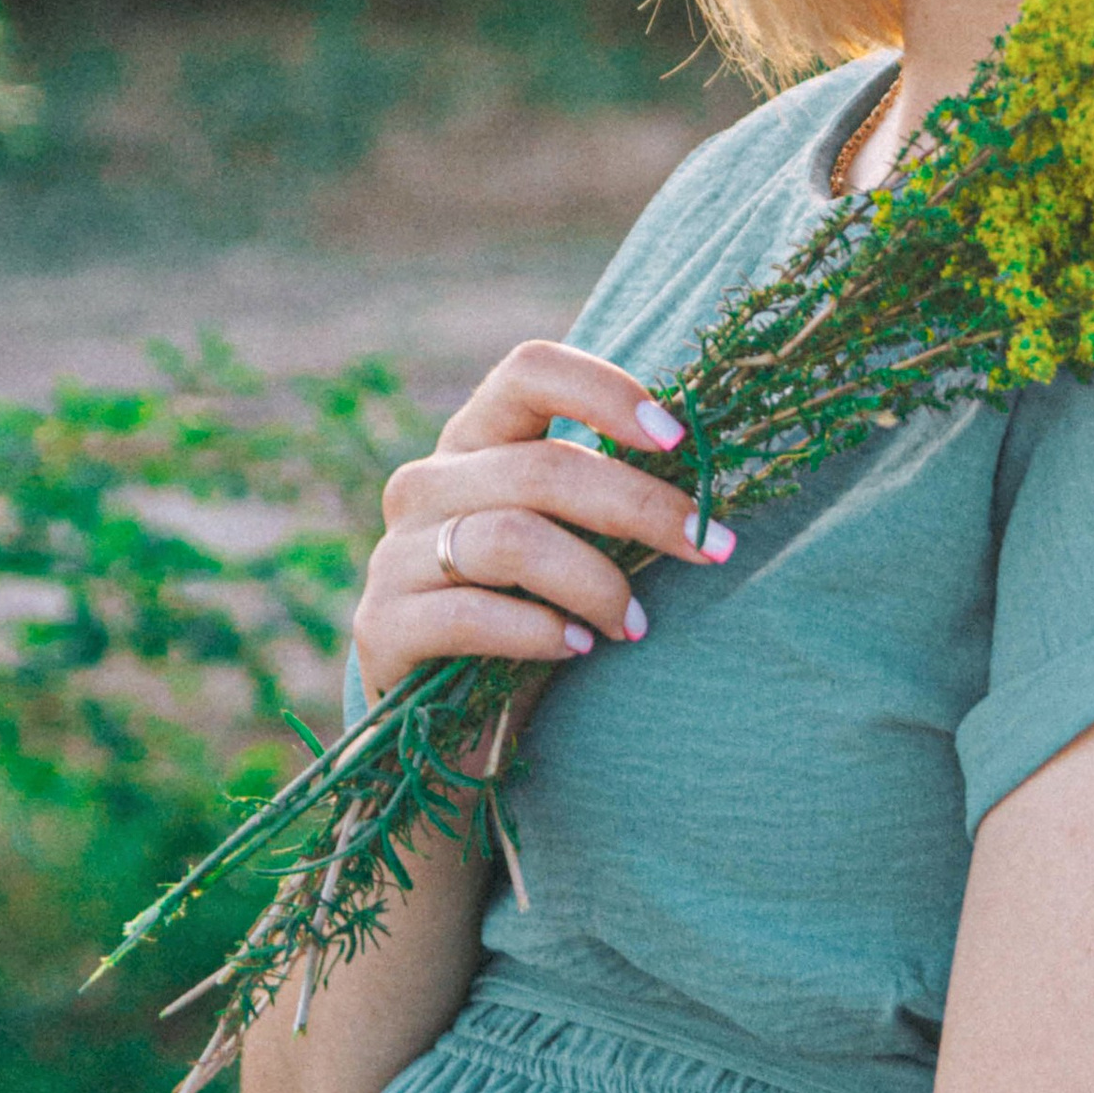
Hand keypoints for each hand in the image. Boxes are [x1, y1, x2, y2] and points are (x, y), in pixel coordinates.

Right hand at [352, 342, 736, 700]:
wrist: (452, 720)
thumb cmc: (533, 613)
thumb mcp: (570, 540)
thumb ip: (606, 498)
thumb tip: (708, 475)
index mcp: (475, 443)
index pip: (530, 371)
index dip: (605, 392)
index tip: (676, 439)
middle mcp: (425, 483)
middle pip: (545, 467)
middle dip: (644, 507)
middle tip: (711, 548)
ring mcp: (395, 553)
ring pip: (514, 539)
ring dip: (597, 583)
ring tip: (635, 625)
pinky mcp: (382, 625)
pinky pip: (470, 614)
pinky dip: (539, 631)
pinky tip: (578, 648)